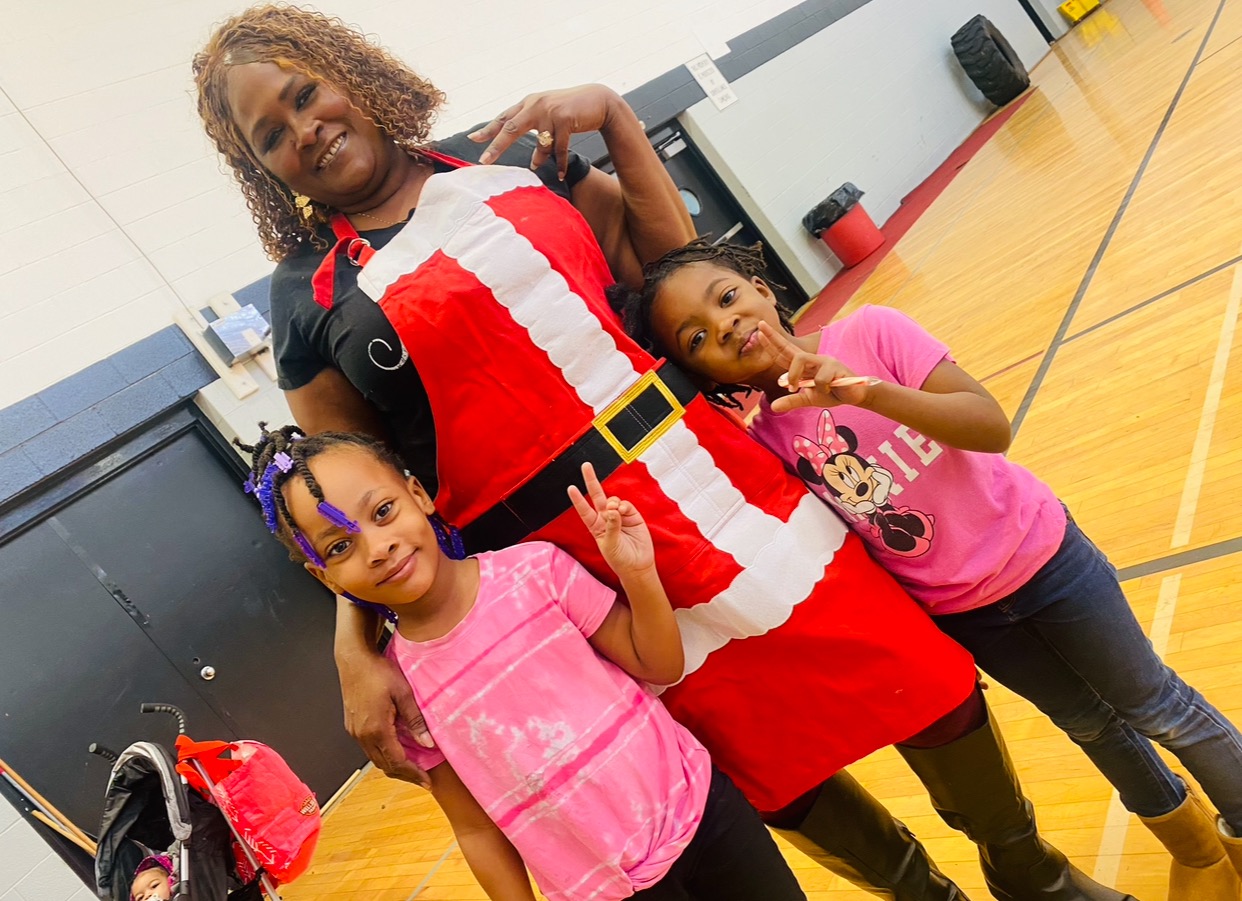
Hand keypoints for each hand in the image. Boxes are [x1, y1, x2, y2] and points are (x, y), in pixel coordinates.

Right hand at [339, 651, 433, 787]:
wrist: (354, 660)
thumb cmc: (378, 672)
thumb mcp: (404, 693)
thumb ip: (416, 721)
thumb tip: (427, 743)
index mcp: (377, 730)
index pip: (397, 761)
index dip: (413, 774)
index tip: (427, 782)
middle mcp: (363, 736)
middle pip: (385, 765)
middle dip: (405, 775)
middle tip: (423, 780)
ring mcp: (355, 732)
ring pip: (376, 759)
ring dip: (394, 766)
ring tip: (412, 769)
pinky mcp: (352, 727)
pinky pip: (370, 749)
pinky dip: (384, 755)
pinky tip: (396, 751)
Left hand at [469, 84, 620, 180]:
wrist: (598, 101)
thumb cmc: (572, 110)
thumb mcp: (550, 116)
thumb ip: (539, 132)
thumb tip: (533, 160)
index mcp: (529, 103)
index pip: (504, 118)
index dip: (488, 129)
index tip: (473, 139)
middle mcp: (536, 104)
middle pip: (510, 128)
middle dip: (496, 146)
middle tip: (484, 160)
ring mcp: (550, 111)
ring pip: (539, 143)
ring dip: (539, 158)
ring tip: (535, 166)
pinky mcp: (565, 119)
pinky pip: (559, 148)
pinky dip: (560, 163)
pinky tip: (560, 173)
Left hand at [567, 462, 653, 574]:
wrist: (638, 566)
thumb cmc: (620, 559)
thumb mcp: (610, 545)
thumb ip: (610, 526)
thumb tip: (612, 508)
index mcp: (596, 527)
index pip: (584, 510)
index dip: (578, 499)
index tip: (571, 487)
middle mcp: (606, 519)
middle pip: (596, 496)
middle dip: (591, 480)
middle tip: (586, 465)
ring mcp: (619, 516)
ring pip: (612, 500)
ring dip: (612, 502)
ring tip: (615, 511)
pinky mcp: (632, 516)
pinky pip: (625, 505)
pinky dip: (623, 506)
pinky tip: (623, 512)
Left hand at [756, 321, 874, 411]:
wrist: (854, 396)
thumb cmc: (832, 393)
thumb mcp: (808, 399)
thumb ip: (792, 401)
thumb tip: (774, 407)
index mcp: (804, 366)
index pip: (784, 353)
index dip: (772, 343)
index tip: (759, 332)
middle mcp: (812, 359)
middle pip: (789, 347)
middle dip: (774, 338)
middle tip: (760, 325)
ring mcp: (824, 361)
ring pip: (800, 360)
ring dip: (794, 375)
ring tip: (796, 387)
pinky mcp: (835, 367)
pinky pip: (820, 379)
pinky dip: (821, 389)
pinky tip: (830, 390)